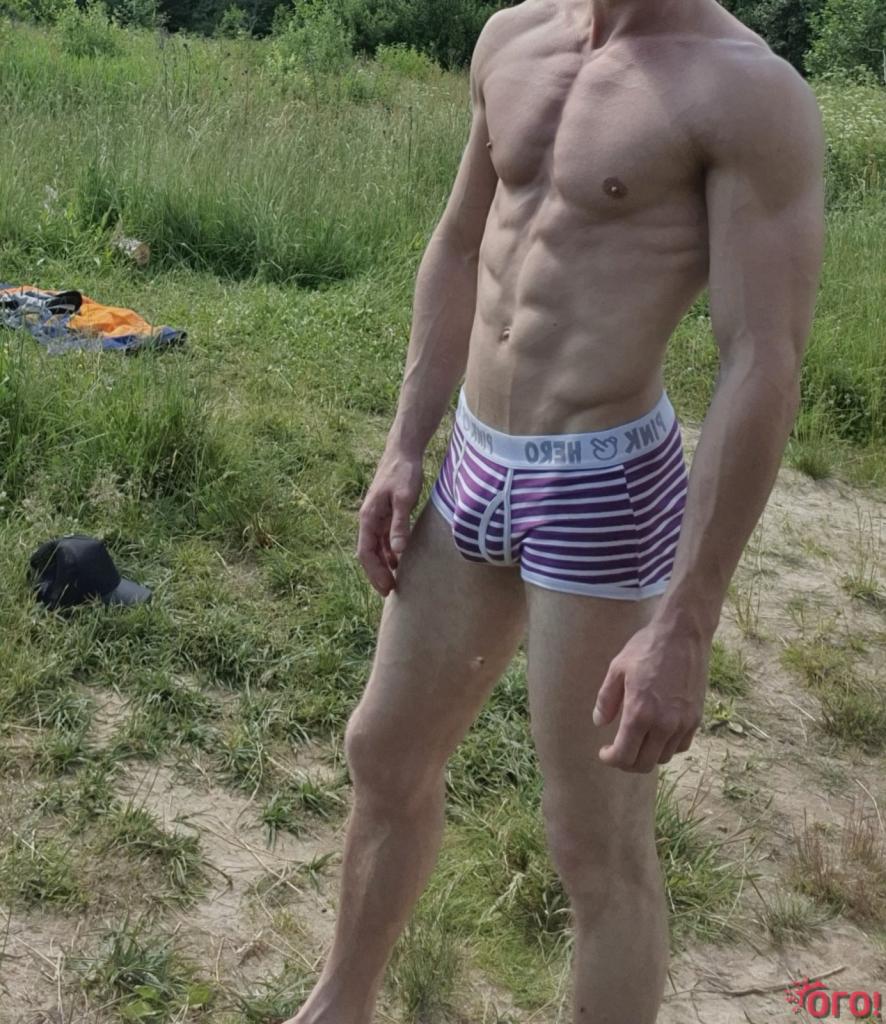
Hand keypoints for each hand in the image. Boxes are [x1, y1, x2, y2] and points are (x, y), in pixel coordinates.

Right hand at [356, 448, 422, 596]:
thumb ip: (400, 524)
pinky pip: (384, 539)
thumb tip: (397, 551)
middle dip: (377, 574)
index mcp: (368, 517)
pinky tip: (398, 562)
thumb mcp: (405, 499)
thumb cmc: (403, 473)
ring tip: (394, 582)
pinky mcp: (386, 514)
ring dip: (382, 565)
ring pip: (375, 548)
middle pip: (368, 554)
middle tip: (390, 592)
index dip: (374, 573)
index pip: (365, 552)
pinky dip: (388, 553)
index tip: (385, 588)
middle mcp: (369, 520)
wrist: (403, 452)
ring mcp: (377, 517)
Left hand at [592, 621, 709, 772]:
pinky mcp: (696, 718)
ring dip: (647, 755)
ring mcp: (683, 723)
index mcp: (639, 713)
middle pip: (644, 764)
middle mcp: (663, 724)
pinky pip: (681, 746)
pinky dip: (667, 747)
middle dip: (627, 762)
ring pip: (663, 758)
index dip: (611, 759)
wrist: (682, 634)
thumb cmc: (647, 648)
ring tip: (636, 742)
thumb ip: (606, 700)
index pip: (624, 756)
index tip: (604, 752)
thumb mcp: (617, 669)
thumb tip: (600, 723)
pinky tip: (657, 734)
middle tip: (617, 751)